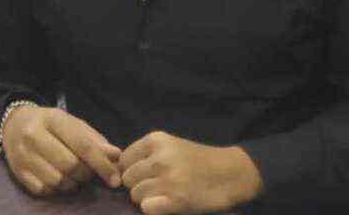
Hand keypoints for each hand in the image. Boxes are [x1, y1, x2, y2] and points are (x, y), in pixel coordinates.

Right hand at [0, 104, 122, 195]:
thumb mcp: (72, 124)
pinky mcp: (18, 172)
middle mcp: (34, 135)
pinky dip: (56, 189)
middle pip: (71, 166)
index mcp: (52, 119)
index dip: (102, 165)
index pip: (83, 145)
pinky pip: (44, 190)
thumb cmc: (50, 125)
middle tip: (88, 172)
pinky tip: (57, 178)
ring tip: (73, 175)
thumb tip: (116, 156)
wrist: (13, 124)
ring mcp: (23, 155)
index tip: (115, 179)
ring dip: (72, 183)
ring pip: (58, 181)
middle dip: (86, 174)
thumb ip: (94, 140)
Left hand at [117, 132, 263, 214]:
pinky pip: (146, 208)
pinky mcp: (176, 201)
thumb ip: (147, 154)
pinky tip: (167, 204)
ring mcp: (167, 180)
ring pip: (135, 195)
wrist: (231, 174)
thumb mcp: (171, 146)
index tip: (144, 176)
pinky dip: (153, 209)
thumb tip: (117, 170)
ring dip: (146, 199)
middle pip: (127, 179)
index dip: (131, 171)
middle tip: (156, 187)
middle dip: (137, 186)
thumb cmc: (198, 160)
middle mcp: (159, 158)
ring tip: (164, 195)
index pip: (124, 160)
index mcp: (156, 140)